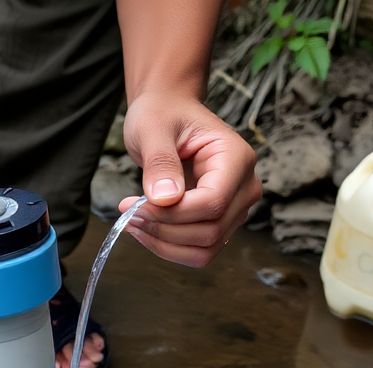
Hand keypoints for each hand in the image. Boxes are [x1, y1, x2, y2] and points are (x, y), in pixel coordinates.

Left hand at [117, 92, 260, 266]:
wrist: (168, 113)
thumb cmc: (162, 114)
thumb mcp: (153, 129)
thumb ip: (160, 163)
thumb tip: (165, 199)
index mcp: (237, 158)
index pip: (213, 203)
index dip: (172, 214)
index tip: (133, 206)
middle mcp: (245, 186)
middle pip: (211, 231)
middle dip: (164, 230)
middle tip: (127, 213)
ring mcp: (236, 208)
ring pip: (206, 249)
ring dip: (165, 244)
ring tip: (133, 221)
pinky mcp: (220, 222)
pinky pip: (199, 250)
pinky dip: (169, 247)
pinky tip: (146, 228)